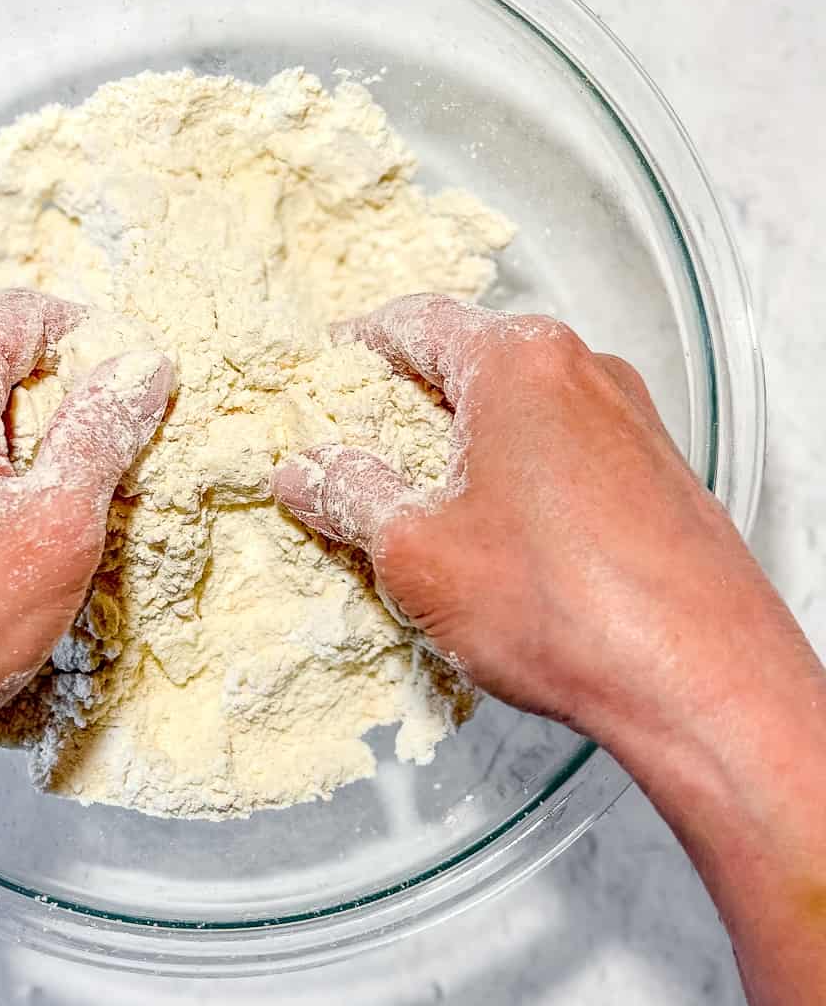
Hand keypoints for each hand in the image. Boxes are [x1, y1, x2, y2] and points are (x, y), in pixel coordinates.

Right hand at [272, 294, 825, 1005]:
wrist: (705, 684)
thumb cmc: (553, 604)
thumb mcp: (417, 551)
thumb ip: (350, 494)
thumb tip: (302, 470)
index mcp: (517, 361)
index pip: (416, 322)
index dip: (359, 345)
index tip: (327, 370)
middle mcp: (583, 368)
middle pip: (473, 361)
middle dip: (412, 399)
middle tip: (362, 445)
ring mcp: (633, 417)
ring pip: (524, 405)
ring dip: (468, 438)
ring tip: (427, 497)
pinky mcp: (662, 469)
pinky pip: (569, 444)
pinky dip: (521, 466)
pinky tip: (503, 531)